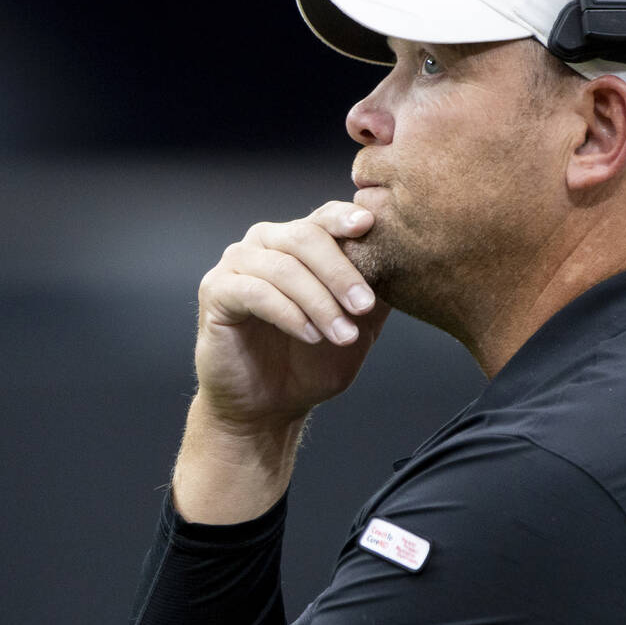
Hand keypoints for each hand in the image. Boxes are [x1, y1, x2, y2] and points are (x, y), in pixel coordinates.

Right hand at [171, 202, 389, 523]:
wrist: (268, 406)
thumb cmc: (311, 362)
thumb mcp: (357, 327)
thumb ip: (376, 295)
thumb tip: (408, 264)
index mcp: (299, 242)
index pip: (324, 217)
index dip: (345, 218)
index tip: (370, 227)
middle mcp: (266, 243)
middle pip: (306, 237)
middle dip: (341, 273)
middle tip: (365, 307)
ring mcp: (238, 264)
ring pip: (284, 267)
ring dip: (320, 301)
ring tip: (343, 334)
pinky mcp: (216, 291)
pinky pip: (255, 292)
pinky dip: (288, 313)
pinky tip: (310, 335)